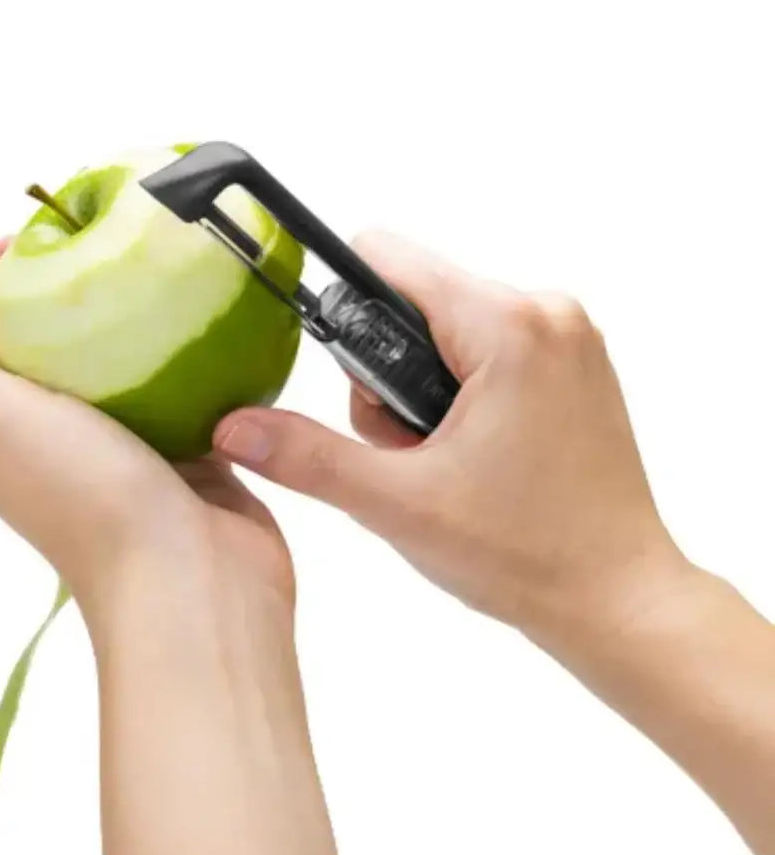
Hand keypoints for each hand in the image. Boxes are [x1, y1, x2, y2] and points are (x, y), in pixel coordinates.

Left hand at [0, 239, 294, 633]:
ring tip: (152, 271)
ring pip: (111, 361)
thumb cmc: (89, 497)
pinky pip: (174, 387)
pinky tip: (198, 324)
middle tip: (100, 245)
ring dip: (124, 316)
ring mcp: (119, 442)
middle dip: (58, 285)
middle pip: (40, 339)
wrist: (191, 581)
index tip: (35, 238)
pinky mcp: (178, 448)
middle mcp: (50, 432)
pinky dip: (179, 354)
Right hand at [214, 230, 690, 639]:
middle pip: (415, 297)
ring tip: (442, 460)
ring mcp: (568, 337)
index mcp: (507, 325)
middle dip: (386, 370)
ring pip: (449, 325)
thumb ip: (308, 457)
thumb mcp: (398, 504)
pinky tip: (472, 454)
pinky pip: (489, 346)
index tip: (345, 368)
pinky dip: (460, 390)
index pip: (387, 255)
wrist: (618, 599)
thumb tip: (235, 427)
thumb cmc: (527, 554)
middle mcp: (546, 312)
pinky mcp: (575, 364)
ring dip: (421, 387)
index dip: (344, 302)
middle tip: (409, 448)